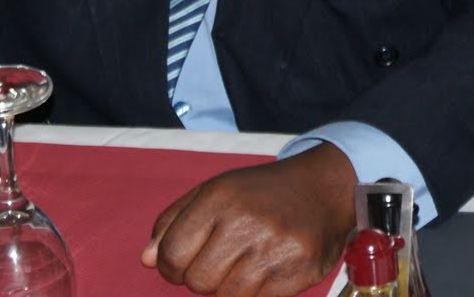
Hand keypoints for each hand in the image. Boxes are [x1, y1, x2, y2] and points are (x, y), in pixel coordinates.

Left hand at [141, 141, 356, 295]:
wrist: (326, 187)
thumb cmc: (262, 193)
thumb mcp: (215, 191)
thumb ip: (174, 222)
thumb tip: (147, 259)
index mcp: (219, 197)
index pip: (172, 256)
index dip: (172, 267)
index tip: (185, 263)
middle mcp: (246, 220)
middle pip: (197, 281)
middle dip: (204, 278)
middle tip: (223, 260)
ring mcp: (274, 247)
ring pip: (227, 296)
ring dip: (231, 287)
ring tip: (247, 263)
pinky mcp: (299, 269)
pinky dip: (259, 291)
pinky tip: (269, 268)